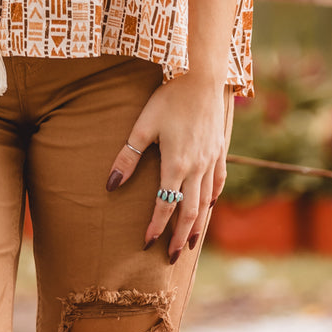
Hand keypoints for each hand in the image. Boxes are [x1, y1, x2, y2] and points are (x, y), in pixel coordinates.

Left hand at [106, 74, 230, 259]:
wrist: (201, 76)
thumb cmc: (169, 98)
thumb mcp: (144, 124)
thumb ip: (128, 156)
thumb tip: (110, 185)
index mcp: (176, 163)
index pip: (165, 204)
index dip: (156, 225)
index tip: (147, 242)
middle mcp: (197, 167)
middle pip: (189, 210)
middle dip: (179, 235)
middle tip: (171, 256)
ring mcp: (211, 159)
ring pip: (206, 200)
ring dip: (197, 224)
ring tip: (190, 242)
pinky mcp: (220, 150)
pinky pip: (219, 181)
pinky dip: (213, 198)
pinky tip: (209, 205)